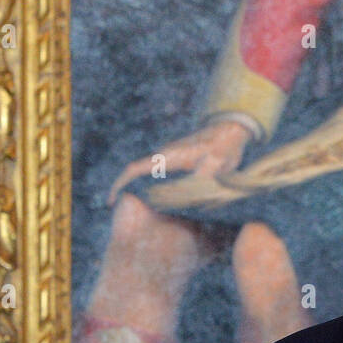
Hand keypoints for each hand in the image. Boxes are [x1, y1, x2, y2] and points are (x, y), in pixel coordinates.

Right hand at [107, 120, 251, 204]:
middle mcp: (164, 155)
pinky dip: (154, 187)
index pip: (135, 169)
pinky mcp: (177, 158)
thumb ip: (202, 180)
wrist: (231, 128)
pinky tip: (163, 202)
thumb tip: (191, 200)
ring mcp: (170, 156)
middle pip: (136, 173)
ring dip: (140, 190)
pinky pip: (160, 174)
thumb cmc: (223, 145)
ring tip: (141, 214)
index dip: (120, 184)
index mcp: (168, 156)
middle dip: (126, 191)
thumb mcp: (216, 163)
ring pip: (148, 174)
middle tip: (123, 214)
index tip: (111, 200)